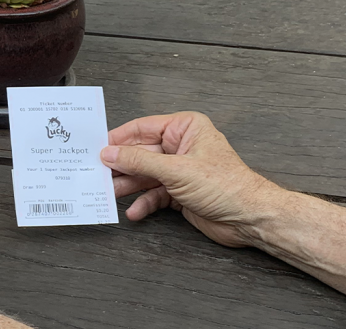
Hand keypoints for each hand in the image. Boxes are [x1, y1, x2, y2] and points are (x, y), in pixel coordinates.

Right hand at [101, 112, 286, 247]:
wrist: (248, 218)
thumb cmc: (227, 186)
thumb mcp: (176, 170)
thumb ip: (140, 161)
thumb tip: (111, 153)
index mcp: (186, 128)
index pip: (144, 128)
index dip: (120, 138)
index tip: (98, 146)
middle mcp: (182, 147)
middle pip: (141, 153)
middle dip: (121, 165)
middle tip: (97, 172)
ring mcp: (181, 170)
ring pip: (146, 175)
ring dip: (129, 185)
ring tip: (109, 192)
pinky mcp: (180, 192)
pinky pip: (155, 194)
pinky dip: (144, 202)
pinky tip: (135, 210)